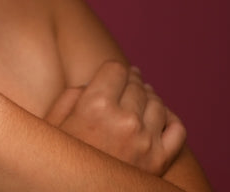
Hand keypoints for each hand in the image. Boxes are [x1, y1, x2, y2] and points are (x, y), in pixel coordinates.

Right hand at [45, 60, 185, 174]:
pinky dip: (170, 118)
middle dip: (131, 81)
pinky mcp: (159, 161)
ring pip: (158, 103)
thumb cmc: (59, 158)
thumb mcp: (53, 120)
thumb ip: (73, 94)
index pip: (116, 69)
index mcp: (94, 105)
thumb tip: (95, 83)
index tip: (115, 72)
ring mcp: (145, 141)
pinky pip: (177, 129)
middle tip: (129, 80)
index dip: (114, 69)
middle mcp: (124, 120)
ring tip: (143, 97)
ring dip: (149, 97)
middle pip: (137, 84)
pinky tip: (160, 116)